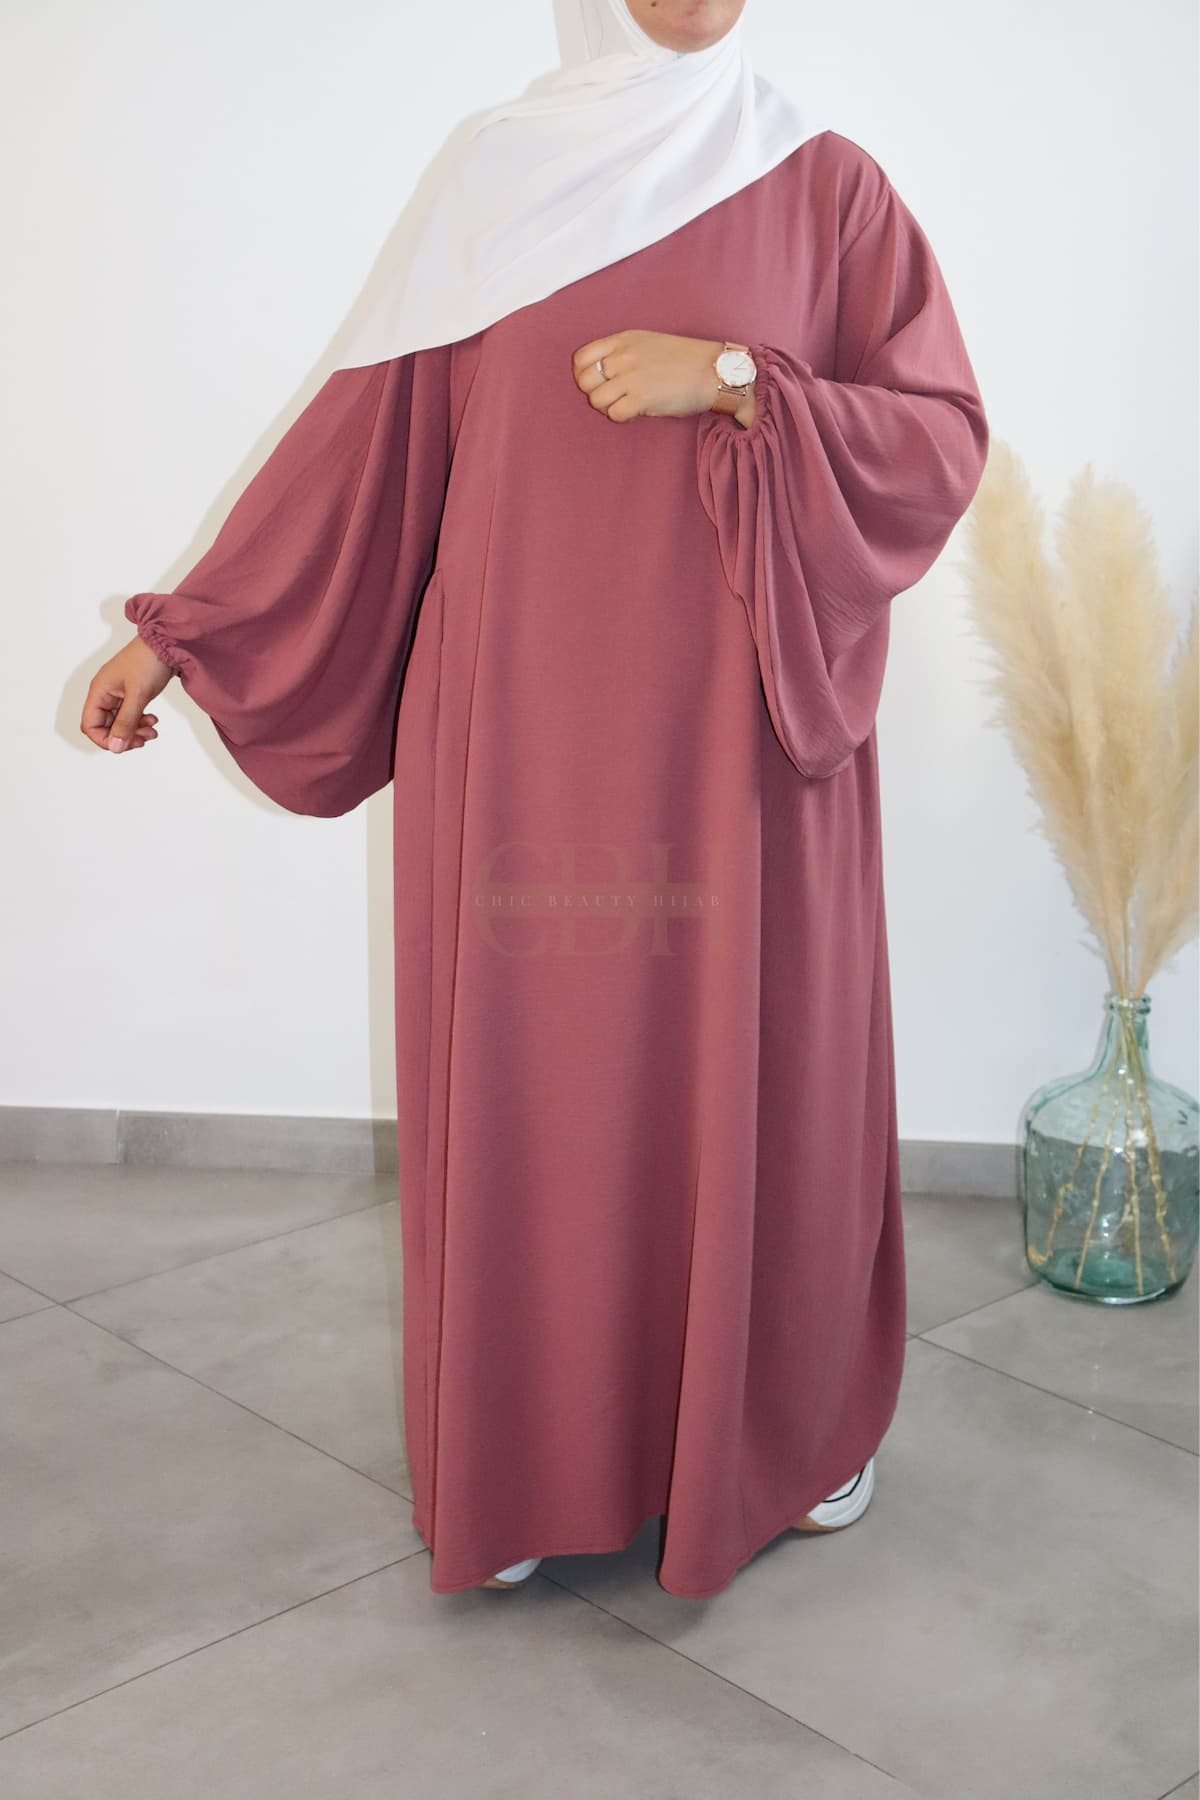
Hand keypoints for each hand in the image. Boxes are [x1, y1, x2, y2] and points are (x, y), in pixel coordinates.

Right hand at [81, 634, 173, 752]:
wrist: (167, 641)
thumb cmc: (149, 660)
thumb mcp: (138, 695)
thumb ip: (126, 722)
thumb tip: (115, 747)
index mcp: (99, 691)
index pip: (90, 725)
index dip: (104, 739)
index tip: (124, 744)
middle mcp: (105, 693)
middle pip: (106, 726)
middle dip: (124, 736)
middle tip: (144, 739)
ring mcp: (118, 693)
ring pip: (120, 722)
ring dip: (135, 730)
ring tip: (153, 730)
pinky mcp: (131, 693)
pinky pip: (130, 714)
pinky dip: (140, 721)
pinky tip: (153, 720)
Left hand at [572, 330, 738, 422]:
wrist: (713, 370)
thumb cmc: (684, 359)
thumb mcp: (648, 342)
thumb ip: (623, 352)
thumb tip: (602, 372)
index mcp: (623, 340)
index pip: (581, 358)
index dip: (582, 376)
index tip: (597, 384)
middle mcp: (624, 356)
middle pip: (585, 382)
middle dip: (595, 394)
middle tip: (614, 398)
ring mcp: (632, 377)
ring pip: (596, 400)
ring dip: (609, 408)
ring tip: (627, 405)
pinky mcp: (642, 398)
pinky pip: (614, 414)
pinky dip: (623, 418)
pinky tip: (637, 413)